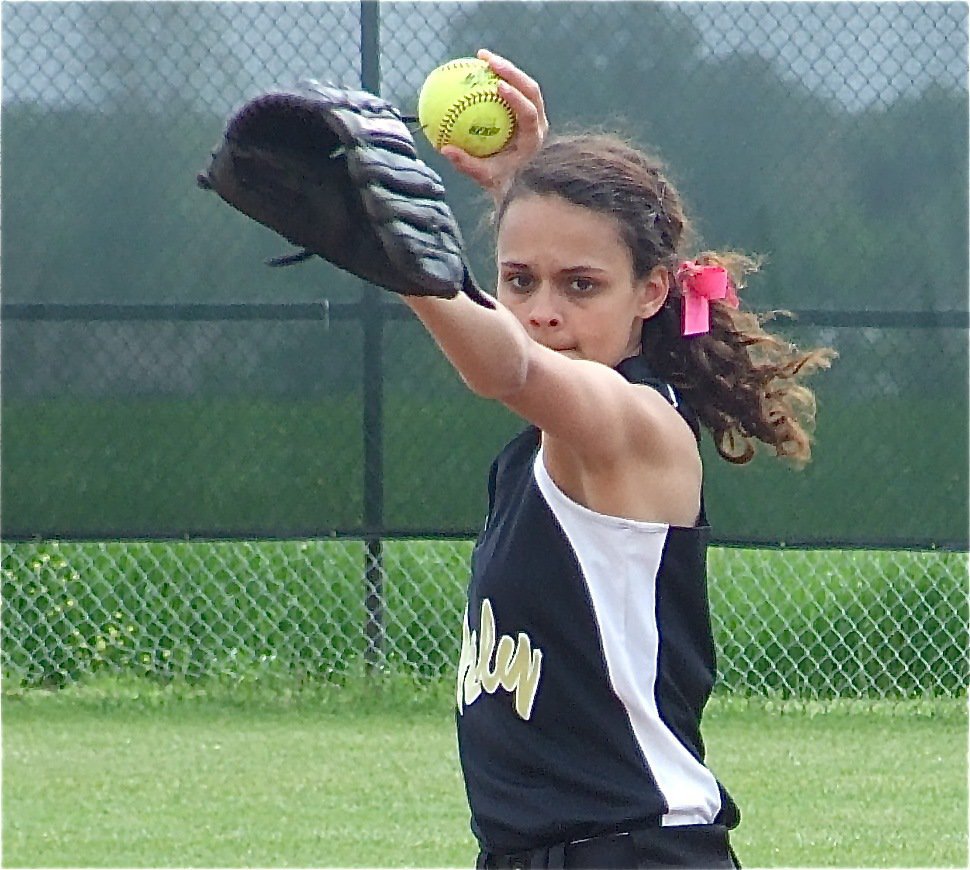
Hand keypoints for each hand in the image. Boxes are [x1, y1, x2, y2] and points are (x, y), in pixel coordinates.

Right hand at [440, 49, 548, 200]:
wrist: (519, 184)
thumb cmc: (502, 182)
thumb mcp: (483, 177)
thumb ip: (466, 164)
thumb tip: (444, 149)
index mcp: (533, 139)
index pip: (529, 114)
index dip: (516, 98)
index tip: (498, 86)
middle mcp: (540, 124)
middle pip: (532, 90)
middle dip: (512, 72)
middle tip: (488, 62)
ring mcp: (536, 116)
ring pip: (525, 85)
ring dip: (506, 68)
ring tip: (482, 56)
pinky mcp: (528, 111)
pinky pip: (515, 89)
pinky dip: (499, 77)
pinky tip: (479, 68)